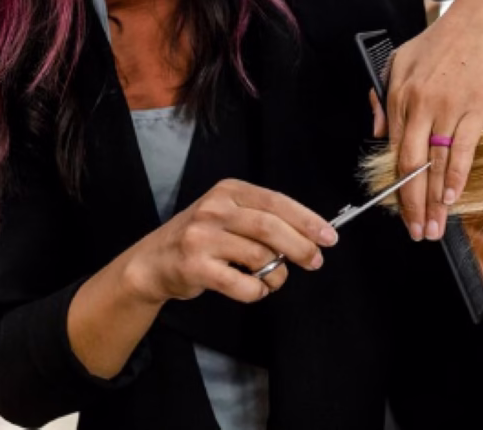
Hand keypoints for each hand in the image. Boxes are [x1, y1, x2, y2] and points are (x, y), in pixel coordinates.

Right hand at [127, 179, 337, 303]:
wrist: (154, 261)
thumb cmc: (201, 238)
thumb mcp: (228, 214)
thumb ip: (262, 219)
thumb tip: (310, 235)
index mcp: (228, 190)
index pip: (276, 202)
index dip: (307, 220)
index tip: (329, 236)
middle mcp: (214, 209)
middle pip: (270, 228)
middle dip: (300, 247)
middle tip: (315, 261)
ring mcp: (202, 237)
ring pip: (259, 257)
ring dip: (276, 274)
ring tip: (273, 278)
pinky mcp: (196, 266)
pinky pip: (242, 283)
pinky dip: (257, 290)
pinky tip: (254, 288)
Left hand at [382, 0, 482, 241]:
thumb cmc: (443, 41)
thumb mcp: (400, 60)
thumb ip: (384, 97)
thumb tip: (378, 133)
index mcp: (398, 95)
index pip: (393, 150)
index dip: (395, 185)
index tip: (397, 210)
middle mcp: (419, 105)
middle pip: (410, 165)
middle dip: (411, 204)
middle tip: (414, 232)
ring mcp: (447, 109)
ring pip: (437, 164)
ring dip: (435, 200)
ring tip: (435, 226)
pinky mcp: (474, 110)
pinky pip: (463, 151)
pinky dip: (457, 178)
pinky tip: (453, 199)